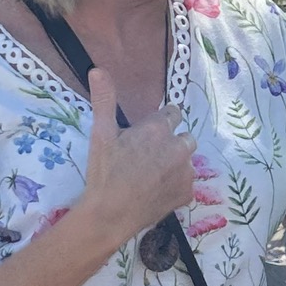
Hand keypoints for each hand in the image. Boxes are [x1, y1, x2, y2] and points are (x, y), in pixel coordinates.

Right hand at [80, 67, 194, 249]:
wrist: (110, 216)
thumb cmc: (104, 174)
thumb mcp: (101, 134)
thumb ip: (105, 100)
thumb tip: (98, 70)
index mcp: (158, 129)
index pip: (172, 113)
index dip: (159, 123)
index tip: (146, 135)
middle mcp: (178, 147)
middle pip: (183, 137)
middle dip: (170, 143)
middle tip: (147, 158)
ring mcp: (185, 172)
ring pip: (185, 161)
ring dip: (173, 164)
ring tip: (149, 177)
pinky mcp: (188, 193)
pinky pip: (185, 183)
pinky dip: (174, 185)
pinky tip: (155, 192)